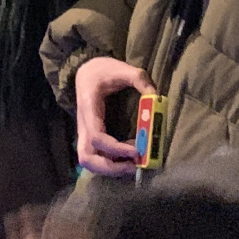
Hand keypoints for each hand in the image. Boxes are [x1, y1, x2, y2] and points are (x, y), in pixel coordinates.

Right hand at [75, 57, 154, 177]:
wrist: (86, 70)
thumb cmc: (103, 70)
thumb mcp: (122, 69)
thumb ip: (140, 79)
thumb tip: (155, 96)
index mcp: (89, 108)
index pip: (97, 137)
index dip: (116, 149)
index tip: (137, 151)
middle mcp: (83, 125)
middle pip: (87, 157)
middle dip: (110, 167)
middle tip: (133, 166)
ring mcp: (85, 132)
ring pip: (88, 161)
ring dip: (109, 169)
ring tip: (131, 166)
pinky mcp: (89, 136)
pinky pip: (95, 157)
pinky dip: (110, 163)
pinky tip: (128, 157)